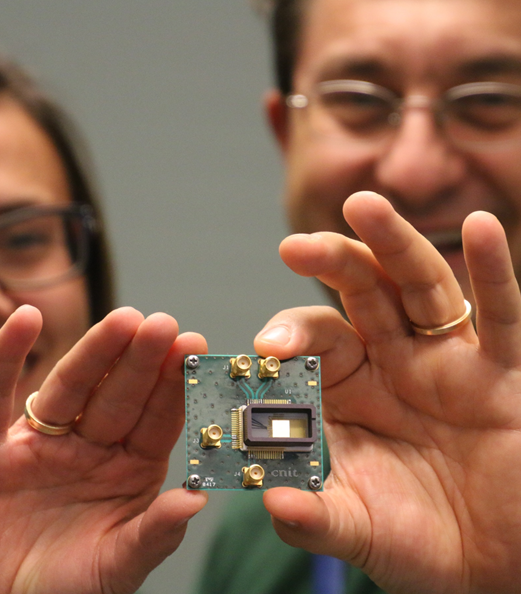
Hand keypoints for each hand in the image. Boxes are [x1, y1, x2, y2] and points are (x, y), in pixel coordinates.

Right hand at [0, 306, 207, 593]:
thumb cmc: (65, 593)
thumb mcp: (117, 567)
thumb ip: (154, 533)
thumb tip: (197, 498)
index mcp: (128, 469)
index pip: (156, 418)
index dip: (173, 384)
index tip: (193, 346)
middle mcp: (89, 447)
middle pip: (117, 394)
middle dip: (140, 360)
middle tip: (162, 324)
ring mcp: (40, 444)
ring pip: (70, 388)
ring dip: (93, 352)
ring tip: (122, 320)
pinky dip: (5, 357)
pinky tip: (25, 320)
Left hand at [253, 191, 520, 593]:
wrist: (493, 566)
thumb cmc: (420, 541)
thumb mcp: (359, 529)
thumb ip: (314, 516)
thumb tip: (271, 500)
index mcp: (348, 391)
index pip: (313, 344)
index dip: (289, 339)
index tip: (265, 348)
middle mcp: (392, 363)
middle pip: (359, 296)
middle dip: (330, 266)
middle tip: (294, 247)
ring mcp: (447, 361)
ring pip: (418, 287)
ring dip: (393, 244)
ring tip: (363, 207)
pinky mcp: (501, 373)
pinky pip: (499, 316)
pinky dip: (493, 272)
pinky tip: (483, 228)